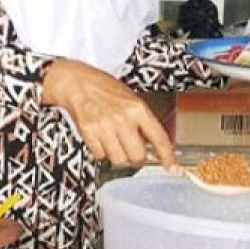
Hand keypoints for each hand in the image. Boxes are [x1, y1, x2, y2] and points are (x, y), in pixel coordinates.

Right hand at [42, 58, 177, 171]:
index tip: (171, 165)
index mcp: (137, 108)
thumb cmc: (104, 88)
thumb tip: (153, 145)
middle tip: (134, 151)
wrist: (77, 83)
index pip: (159, 138)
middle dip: (137, 158)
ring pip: (119, 159)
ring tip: (116, 144)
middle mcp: (122, 118)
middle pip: (138, 156)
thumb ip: (143, 122)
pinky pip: (100, 155)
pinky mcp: (88, 133)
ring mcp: (104, 127)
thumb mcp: (132, 100)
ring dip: (119, 157)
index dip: (167, 156)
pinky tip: (102, 140)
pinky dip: (102, 152)